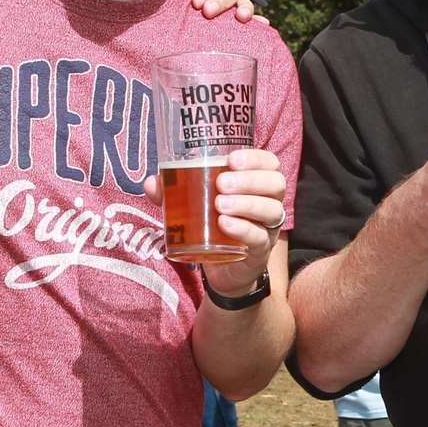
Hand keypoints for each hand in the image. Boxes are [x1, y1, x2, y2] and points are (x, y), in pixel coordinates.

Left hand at [145, 149, 287, 296]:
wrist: (221, 268)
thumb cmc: (211, 225)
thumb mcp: (192, 205)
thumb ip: (173, 192)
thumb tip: (152, 182)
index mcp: (256, 184)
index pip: (269, 163)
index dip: (255, 158)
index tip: (231, 159)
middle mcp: (269, 203)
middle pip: (275, 183)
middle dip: (249, 180)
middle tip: (221, 183)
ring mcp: (267, 228)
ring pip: (271, 210)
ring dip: (247, 203)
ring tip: (220, 205)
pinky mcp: (260, 251)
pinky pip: (260, 237)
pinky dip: (243, 229)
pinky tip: (225, 225)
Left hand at [167, 0, 258, 22]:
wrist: (149, 1)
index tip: (197, 2)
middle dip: (221, 0)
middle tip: (206, 11)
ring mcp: (224, 4)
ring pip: (240, 1)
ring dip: (243, 8)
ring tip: (240, 18)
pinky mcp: (226, 21)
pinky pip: (244, 17)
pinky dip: (256, 20)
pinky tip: (263, 24)